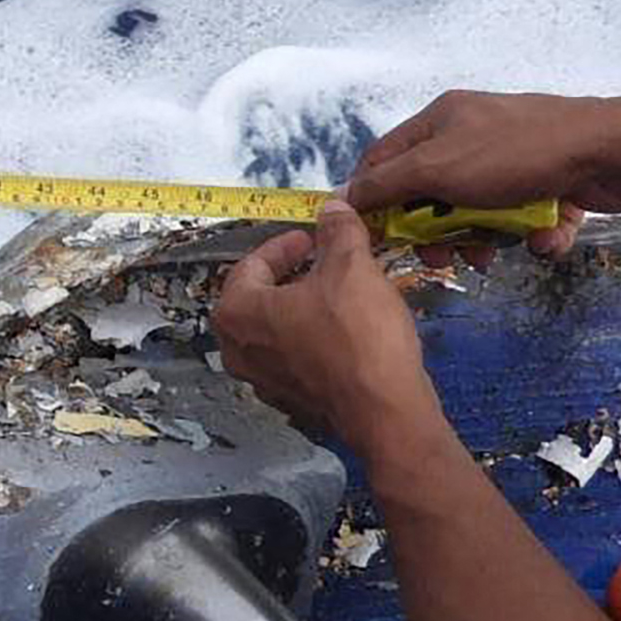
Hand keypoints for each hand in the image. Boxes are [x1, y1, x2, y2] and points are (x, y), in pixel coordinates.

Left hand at [214, 201, 448, 471]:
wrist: (385, 410)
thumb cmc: (359, 337)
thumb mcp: (352, 267)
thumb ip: (338, 233)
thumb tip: (333, 210)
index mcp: (236, 312)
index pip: (250, 264)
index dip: (283, 245)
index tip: (310, 238)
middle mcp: (237, 349)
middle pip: (256, 297)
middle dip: (290, 274)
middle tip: (321, 261)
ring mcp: (260, 379)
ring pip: (274, 329)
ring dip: (302, 305)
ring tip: (337, 290)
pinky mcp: (289, 398)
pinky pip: (292, 356)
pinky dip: (311, 336)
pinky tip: (344, 329)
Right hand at [345, 90, 620, 258]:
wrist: (608, 152)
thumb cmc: (517, 152)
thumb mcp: (435, 168)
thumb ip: (384, 185)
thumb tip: (340, 199)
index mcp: (438, 122)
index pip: (383, 161)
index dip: (371, 199)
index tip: (372, 235)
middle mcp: (470, 137)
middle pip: (429, 194)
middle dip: (434, 231)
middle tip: (442, 257)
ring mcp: (509, 161)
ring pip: (474, 212)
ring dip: (481, 240)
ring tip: (493, 254)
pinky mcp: (543, 182)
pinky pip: (519, 217)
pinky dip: (528, 235)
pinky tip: (542, 236)